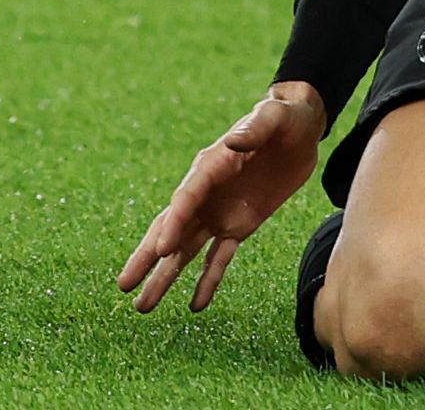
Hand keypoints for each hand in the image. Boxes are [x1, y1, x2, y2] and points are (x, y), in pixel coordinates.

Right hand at [116, 83, 328, 313]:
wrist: (300, 127)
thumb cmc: (284, 117)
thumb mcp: (274, 117)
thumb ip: (254, 128)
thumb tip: (232, 142)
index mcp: (210, 167)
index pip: (185, 200)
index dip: (173, 225)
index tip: (160, 251)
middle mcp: (206, 194)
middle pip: (171, 229)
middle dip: (148, 257)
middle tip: (124, 286)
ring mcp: (219, 212)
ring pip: (186, 250)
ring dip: (166, 277)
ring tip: (144, 307)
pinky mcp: (238, 225)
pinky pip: (219, 257)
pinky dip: (208, 280)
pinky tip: (194, 306)